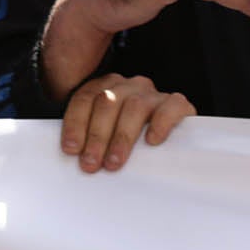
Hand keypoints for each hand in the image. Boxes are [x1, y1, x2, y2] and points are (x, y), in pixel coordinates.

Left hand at [60, 73, 193, 172]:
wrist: (172, 134)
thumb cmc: (131, 138)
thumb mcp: (108, 135)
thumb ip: (90, 138)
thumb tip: (73, 157)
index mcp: (106, 88)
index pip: (84, 99)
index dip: (75, 124)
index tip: (71, 150)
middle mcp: (128, 86)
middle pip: (107, 103)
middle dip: (96, 135)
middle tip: (91, 164)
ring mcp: (152, 94)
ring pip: (134, 106)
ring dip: (122, 136)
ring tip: (114, 162)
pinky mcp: (177, 104)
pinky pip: (171, 106)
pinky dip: (160, 123)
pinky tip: (152, 141)